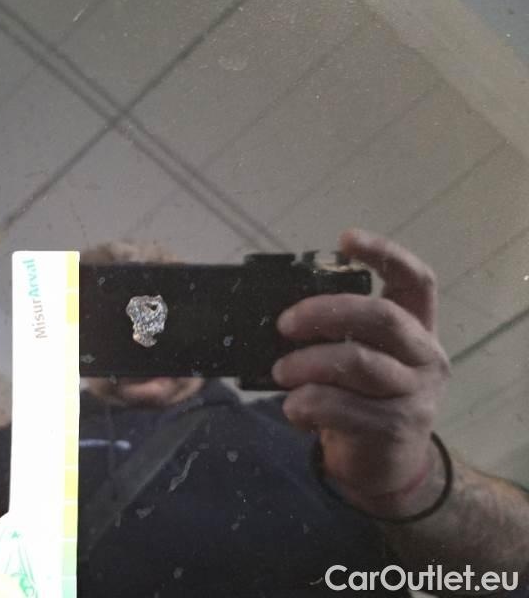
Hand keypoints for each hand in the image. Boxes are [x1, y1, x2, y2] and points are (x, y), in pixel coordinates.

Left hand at [272, 229, 449, 515]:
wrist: (384, 466)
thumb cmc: (360, 399)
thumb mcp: (358, 359)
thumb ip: (337, 334)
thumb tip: (279, 315)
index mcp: (416, 328)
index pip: (415, 280)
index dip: (385, 253)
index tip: (346, 239)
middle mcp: (425, 355)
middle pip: (381, 316)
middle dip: (325, 312)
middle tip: (284, 324)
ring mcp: (415, 393)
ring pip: (358, 363)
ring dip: (306, 364)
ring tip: (280, 373)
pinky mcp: (394, 427)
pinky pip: (342, 407)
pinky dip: (306, 405)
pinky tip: (294, 409)